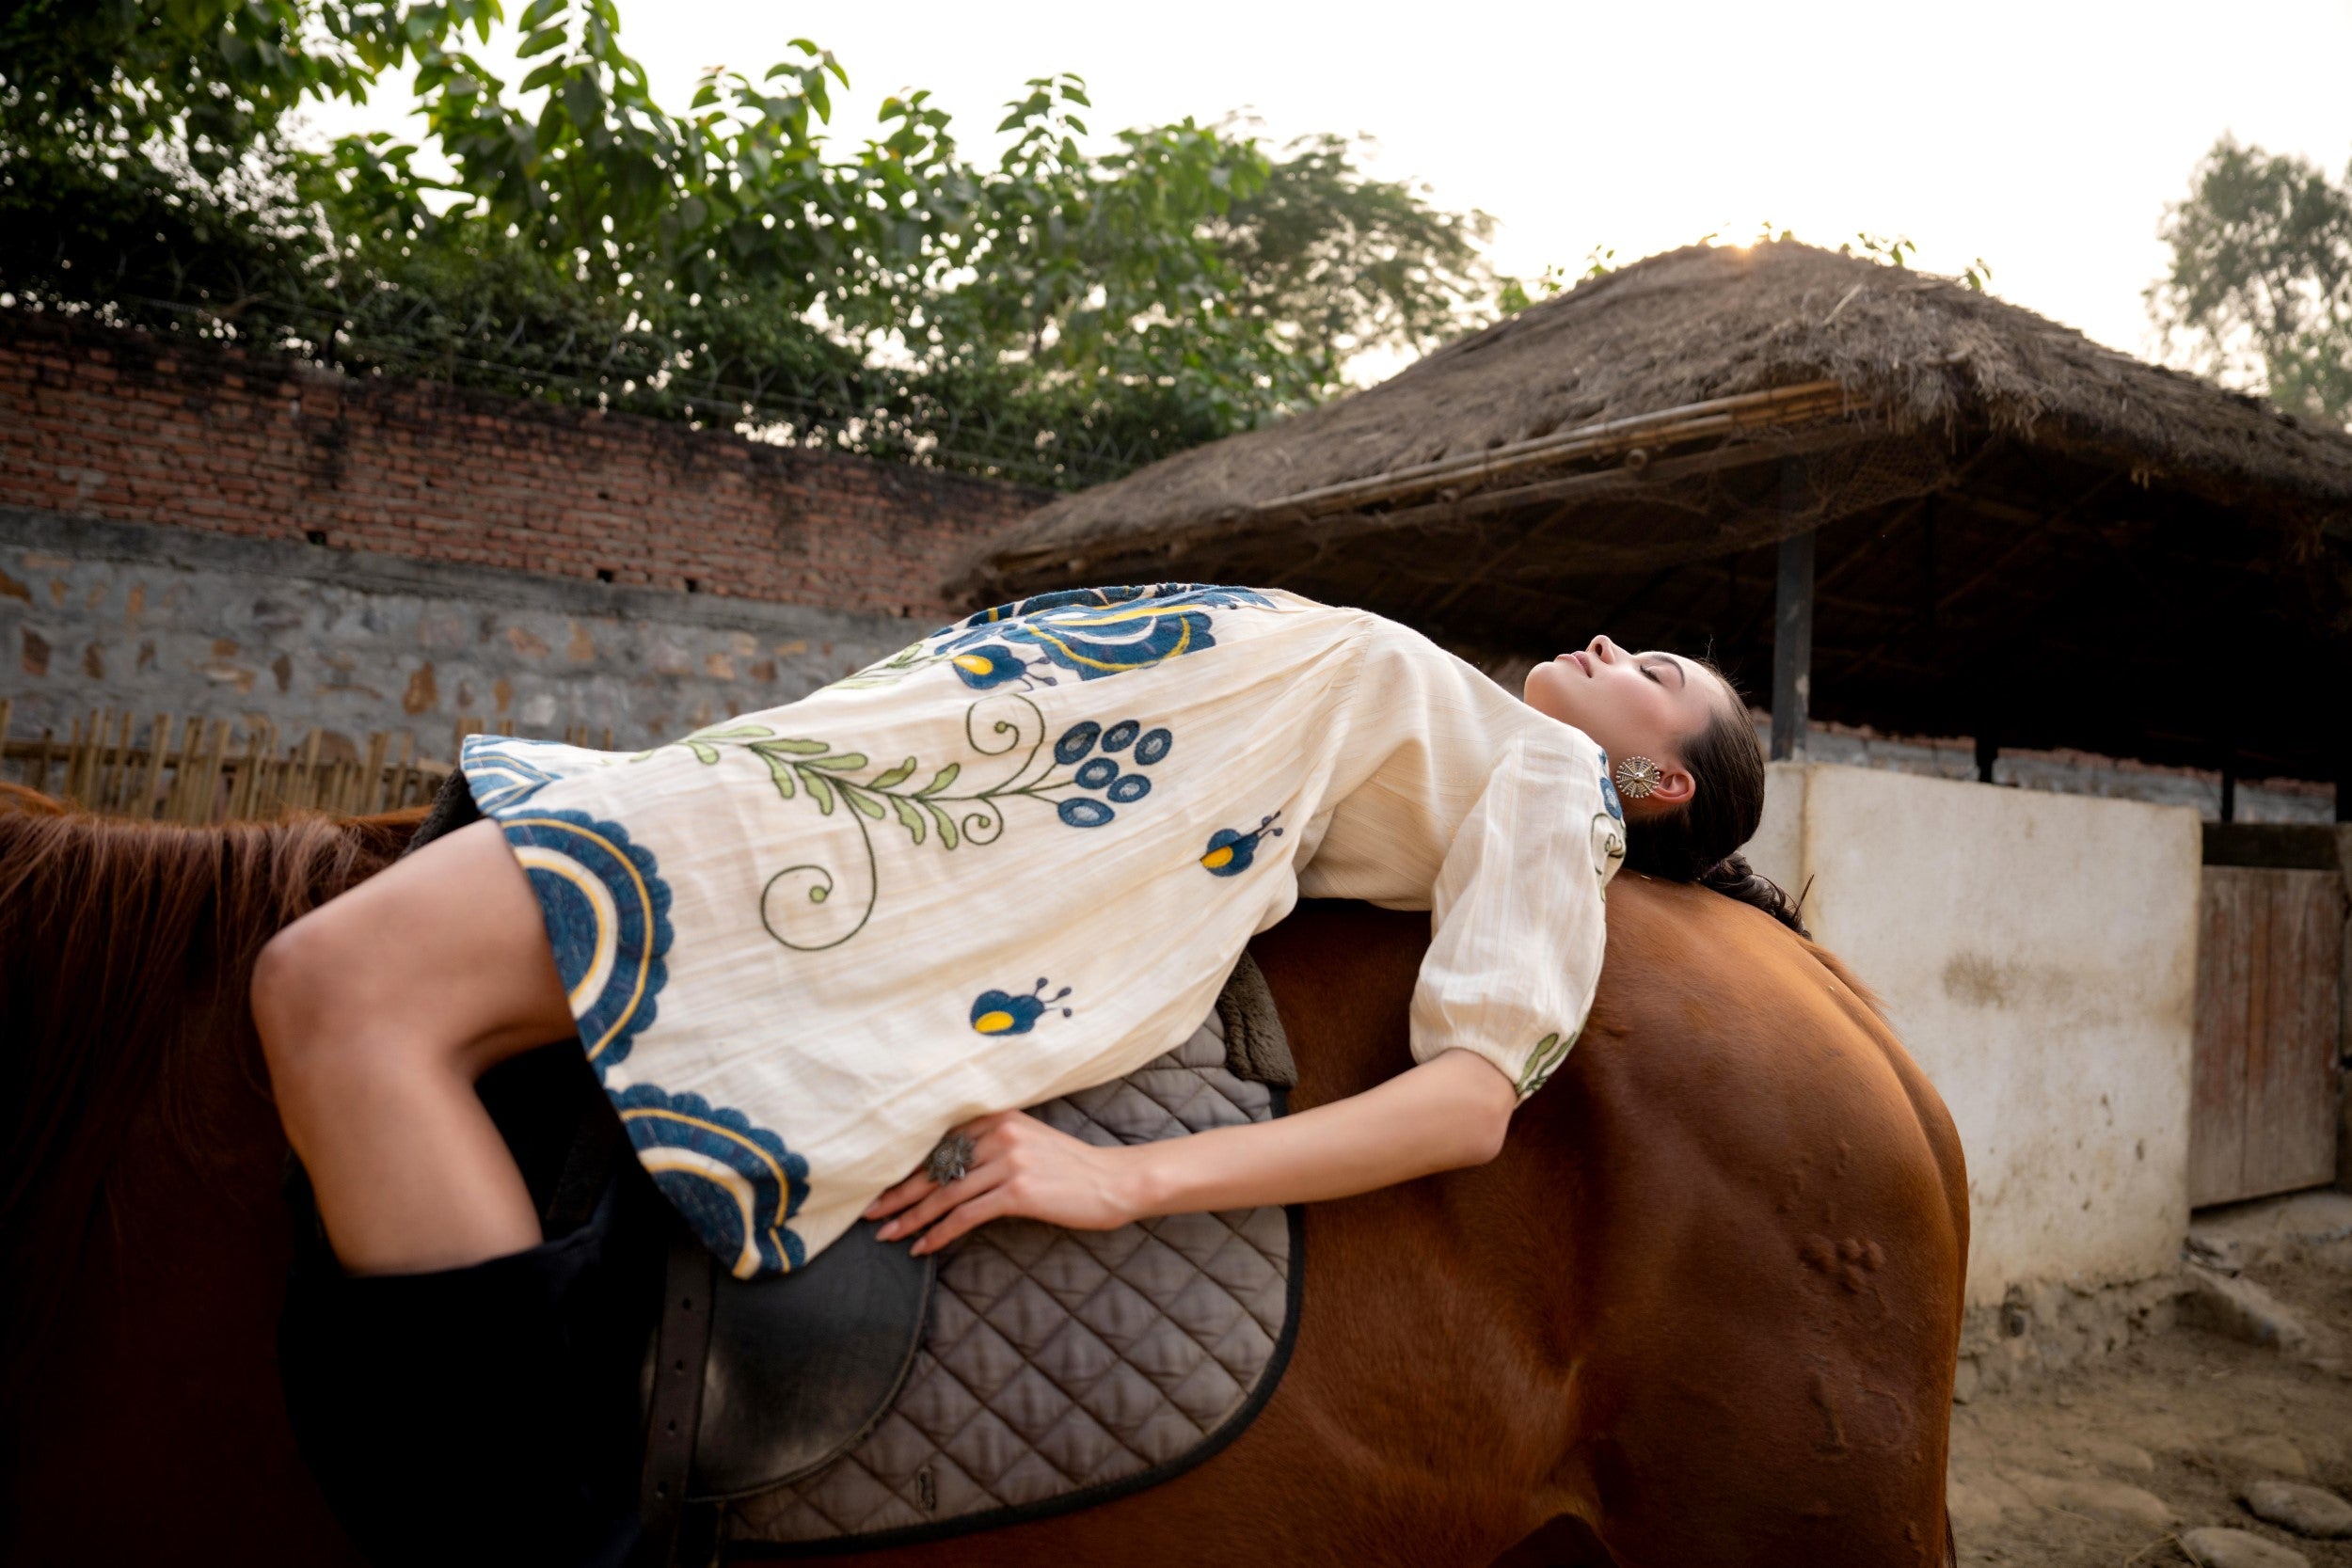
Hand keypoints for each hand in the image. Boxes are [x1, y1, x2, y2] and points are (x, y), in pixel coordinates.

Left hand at [862, 1110, 1140, 1256]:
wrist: (1113, 1182)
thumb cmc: (1071, 1169)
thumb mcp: (1029, 1142)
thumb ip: (991, 1146)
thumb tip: (947, 1171)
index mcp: (997, 1118)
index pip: (939, 1145)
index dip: (906, 1168)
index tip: (881, 1187)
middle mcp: (999, 1134)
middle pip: (936, 1168)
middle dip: (898, 1193)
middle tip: (869, 1213)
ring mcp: (1008, 1161)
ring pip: (945, 1194)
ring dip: (911, 1218)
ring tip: (887, 1235)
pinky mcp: (1018, 1191)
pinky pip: (966, 1215)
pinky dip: (939, 1232)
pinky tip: (922, 1246)